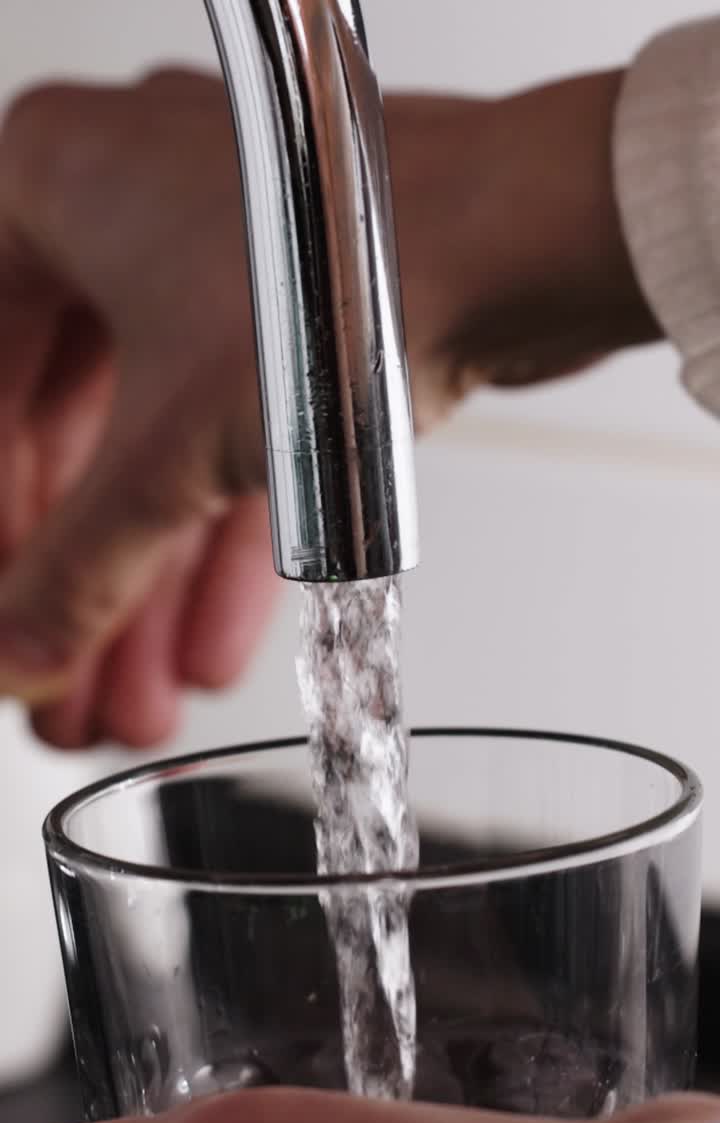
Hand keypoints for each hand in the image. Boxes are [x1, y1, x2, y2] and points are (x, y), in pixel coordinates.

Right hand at [0, 69, 656, 747]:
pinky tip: (213, 638)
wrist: (522, 239)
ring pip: (156, 449)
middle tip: (72, 678)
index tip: (16, 612)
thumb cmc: (353, 269)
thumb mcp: (170, 447)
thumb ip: (81, 566)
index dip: (5, 524)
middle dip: (82, 584)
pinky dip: (221, 541)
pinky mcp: (292, 314)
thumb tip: (22, 650)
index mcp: (50, 185)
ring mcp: (215, 258)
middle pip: (68, 436)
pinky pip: (230, 440)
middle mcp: (124, 206)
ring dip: (151, 586)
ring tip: (145, 694)